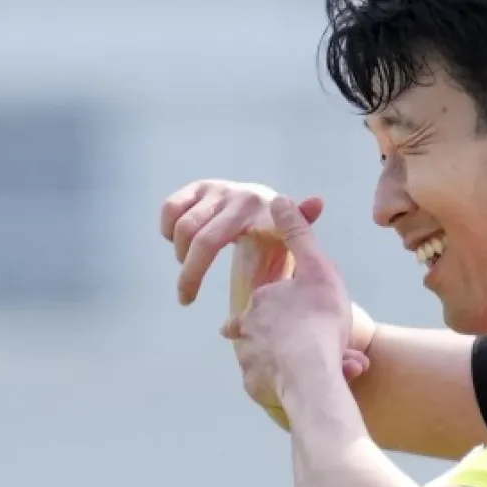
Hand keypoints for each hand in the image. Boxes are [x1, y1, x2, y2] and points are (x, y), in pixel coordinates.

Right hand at [160, 179, 322, 305]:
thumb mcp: (290, 238)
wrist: (266, 210)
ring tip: (189, 268)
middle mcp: (232, 195)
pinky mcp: (198, 187)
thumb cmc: (278, 236)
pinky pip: (170, 208)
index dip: (192, 273)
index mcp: (254, 210)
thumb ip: (301, 226)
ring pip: (180, 226)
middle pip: (192, 238)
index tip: (186, 299)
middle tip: (186, 296)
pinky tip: (179, 245)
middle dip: (186, 273)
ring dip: (180, 252)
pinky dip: (168, 229)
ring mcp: (214, 190)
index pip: (209, 242)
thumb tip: (318, 201)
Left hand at [221, 197, 353, 410]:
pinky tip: (310, 386)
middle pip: (269, 330)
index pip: (272, 299)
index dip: (294, 306)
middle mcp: (246, 328)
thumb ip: (298, 234)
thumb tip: (279, 200)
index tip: (310, 313)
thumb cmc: (319, 320)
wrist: (311, 375)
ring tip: (323, 367)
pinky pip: (270, 383)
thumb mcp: (316, 268)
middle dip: (292, 337)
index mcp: (261, 300)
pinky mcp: (255, 386)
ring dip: (292, 361)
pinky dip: (286, 383)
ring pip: (271, 357)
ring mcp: (249, 359)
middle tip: (320, 343)